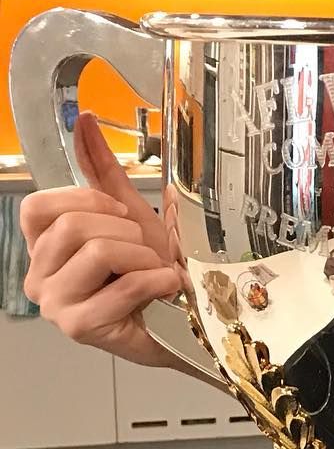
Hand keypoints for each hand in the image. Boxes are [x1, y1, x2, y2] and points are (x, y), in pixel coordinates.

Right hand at [20, 112, 181, 367]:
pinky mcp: (82, 327)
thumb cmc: (150, 269)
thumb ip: (101, 170)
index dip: (84, 200)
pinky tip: (166, 286)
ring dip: (143, 256)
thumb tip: (84, 121)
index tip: (119, 212)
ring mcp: (56, 305)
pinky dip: (157, 280)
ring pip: (98, 252)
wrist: (181, 314)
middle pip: (72, 226)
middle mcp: (40, 276)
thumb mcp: (129, 213)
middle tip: (144, 250)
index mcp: (44, 247)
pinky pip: (123, 286)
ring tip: (154, 270)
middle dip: (126, 231)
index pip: (37, 207)